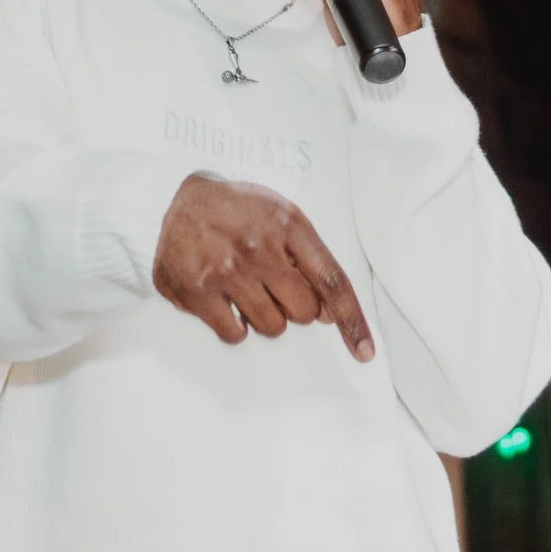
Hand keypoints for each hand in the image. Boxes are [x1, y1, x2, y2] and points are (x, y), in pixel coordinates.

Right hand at [153, 173, 374, 360]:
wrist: (185, 199)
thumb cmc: (242, 211)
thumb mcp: (284, 218)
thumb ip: (311, 262)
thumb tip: (329, 316)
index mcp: (289, 225)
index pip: (332, 281)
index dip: (352, 321)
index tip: (365, 352)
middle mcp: (258, 247)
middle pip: (304, 312)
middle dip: (295, 305)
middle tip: (274, 284)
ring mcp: (225, 271)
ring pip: (272, 327)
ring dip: (265, 315)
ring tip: (246, 286)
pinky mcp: (197, 291)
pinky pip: (236, 334)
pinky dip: (236, 326)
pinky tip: (226, 300)